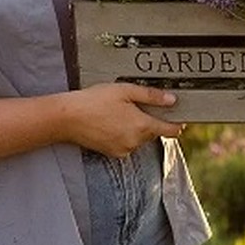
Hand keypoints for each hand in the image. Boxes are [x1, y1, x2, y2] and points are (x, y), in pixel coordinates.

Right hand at [63, 83, 182, 157]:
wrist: (67, 117)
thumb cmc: (94, 100)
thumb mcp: (125, 90)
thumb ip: (151, 96)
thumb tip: (172, 100)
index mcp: (143, 126)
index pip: (172, 130)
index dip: (176, 121)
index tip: (176, 114)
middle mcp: (136, 141)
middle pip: (154, 132)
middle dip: (148, 119)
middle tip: (134, 105)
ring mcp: (124, 149)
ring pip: (139, 138)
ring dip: (135, 127)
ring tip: (117, 112)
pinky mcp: (113, 153)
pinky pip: (126, 143)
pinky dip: (123, 134)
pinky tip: (110, 122)